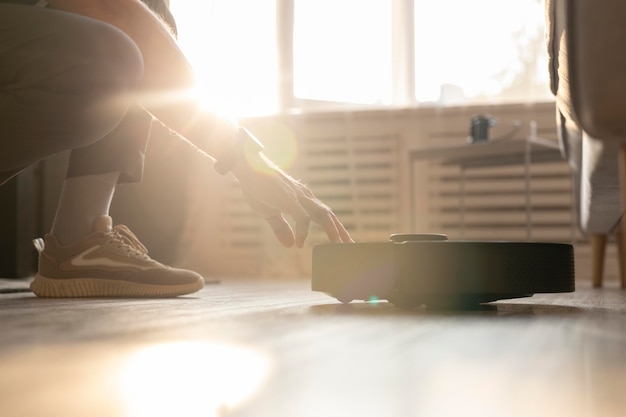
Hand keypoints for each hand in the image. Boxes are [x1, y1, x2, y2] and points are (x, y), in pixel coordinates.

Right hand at [231, 153, 353, 247]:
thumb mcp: (269, 212)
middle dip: (341, 231)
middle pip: (329, 216)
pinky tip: (300, 244)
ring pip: (322, 215)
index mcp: (302, 200)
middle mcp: (304, 197)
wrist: (246, 166)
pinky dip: (302, 231)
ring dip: (332, 230)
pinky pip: (301, 217)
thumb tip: (290, 245)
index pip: (324, 215)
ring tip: (338, 245)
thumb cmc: (257, 186)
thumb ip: (281, 228)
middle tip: (352, 246)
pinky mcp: (288, 198)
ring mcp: (298, 197)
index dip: (335, 228)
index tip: (344, 241)